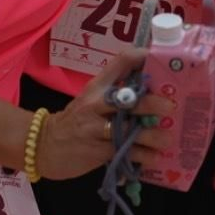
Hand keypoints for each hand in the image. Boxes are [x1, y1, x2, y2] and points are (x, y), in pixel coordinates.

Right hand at [34, 51, 171, 180]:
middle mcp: (96, 103)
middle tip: (171, 108)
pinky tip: (154, 157)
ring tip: (167, 138)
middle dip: (154, 103)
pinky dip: (144, 156)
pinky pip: (125, 152)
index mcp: (97, 86)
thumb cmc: (76, 121)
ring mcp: (95, 127)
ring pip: (130, 129)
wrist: (43, 145)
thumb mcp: (91, 100)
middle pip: (129, 98)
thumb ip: (116, 94)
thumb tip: (154, 91)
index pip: (121, 61)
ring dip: (154, 135)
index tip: (163, 61)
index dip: (144, 57)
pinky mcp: (96, 151)